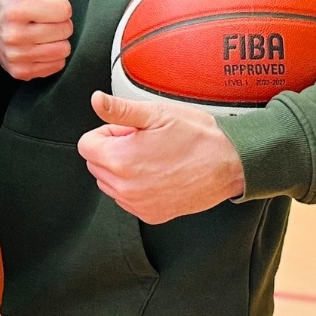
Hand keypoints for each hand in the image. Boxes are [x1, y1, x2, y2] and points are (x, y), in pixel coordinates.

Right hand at [0, 0, 73, 80]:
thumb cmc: (10, 3)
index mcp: (16, 10)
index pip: (63, 10)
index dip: (60, 6)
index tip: (49, 5)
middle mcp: (15, 36)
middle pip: (65, 30)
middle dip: (60, 23)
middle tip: (46, 20)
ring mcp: (18, 57)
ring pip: (63, 49)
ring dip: (57, 41)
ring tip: (44, 33)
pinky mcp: (22, 73)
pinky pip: (56, 65)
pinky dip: (52, 57)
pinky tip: (40, 47)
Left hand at [78, 92, 245, 224]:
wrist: (230, 164)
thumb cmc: (198, 137)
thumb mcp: (156, 113)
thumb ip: (119, 110)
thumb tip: (96, 101)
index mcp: (120, 159)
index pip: (86, 144)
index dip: (107, 132)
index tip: (127, 130)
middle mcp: (125, 187)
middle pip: (96, 164)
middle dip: (113, 150)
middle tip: (144, 141)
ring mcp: (137, 204)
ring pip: (110, 183)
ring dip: (122, 169)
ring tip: (153, 157)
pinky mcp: (151, 214)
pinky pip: (128, 199)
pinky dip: (136, 187)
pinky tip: (159, 174)